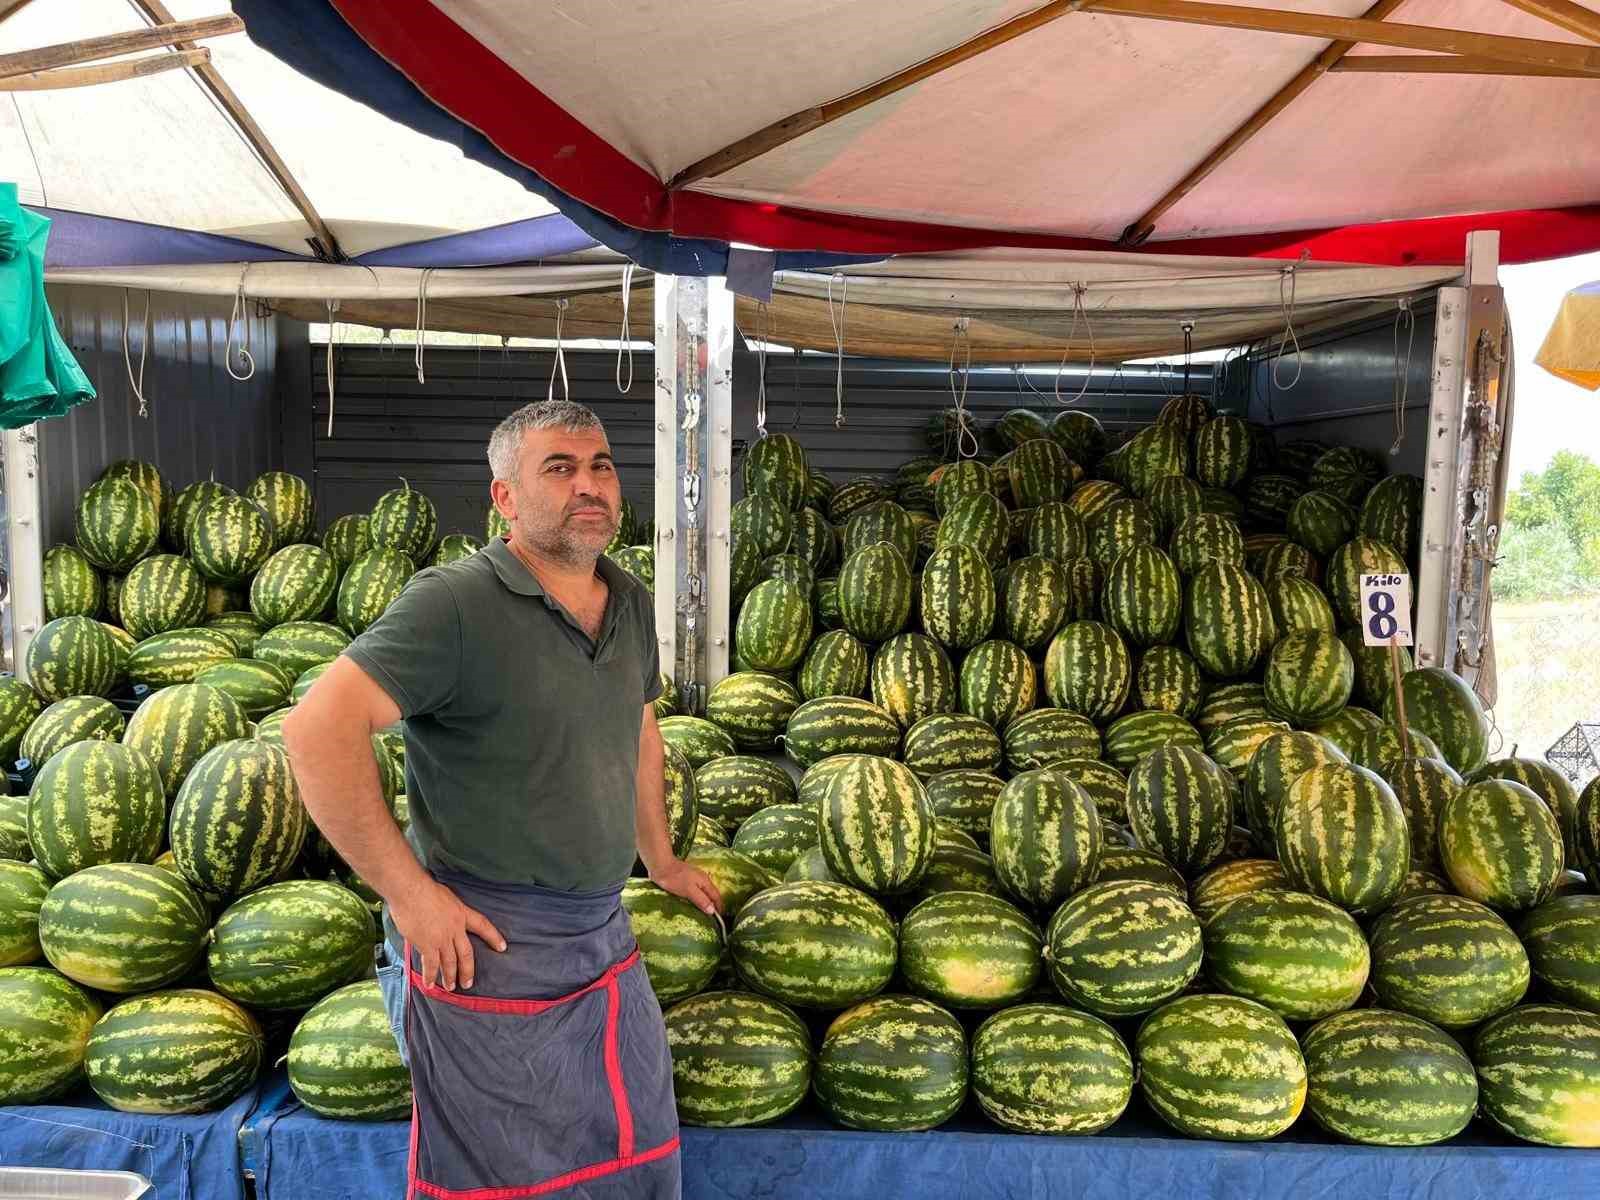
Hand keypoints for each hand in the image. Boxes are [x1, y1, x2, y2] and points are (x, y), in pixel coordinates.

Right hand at [388, 878, 505, 991]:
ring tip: (451, 987)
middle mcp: (455, 928)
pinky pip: (431, 964)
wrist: (410, 890)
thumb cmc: (424, 888)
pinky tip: (430, 984)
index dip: (493, 937)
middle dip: (468, 970)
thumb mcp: (446, 896)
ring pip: (450, 962)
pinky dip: (430, 975)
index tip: (502, 947)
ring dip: (450, 976)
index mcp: (462, 913)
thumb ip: (448, 910)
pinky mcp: (427, 944)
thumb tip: (443, 918)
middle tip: (468, 983)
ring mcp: (441, 938)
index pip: (483, 925)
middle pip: (466, 953)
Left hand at [650, 858, 722, 915]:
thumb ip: (701, 900)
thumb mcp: (689, 891)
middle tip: (712, 917)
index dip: (719, 907)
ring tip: (704, 911)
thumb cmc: (674, 878)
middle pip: (712, 893)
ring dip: (707, 901)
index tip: (719, 918)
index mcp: (705, 882)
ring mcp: (695, 878)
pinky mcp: (687, 878)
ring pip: (705, 891)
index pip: (716, 896)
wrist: (661, 865)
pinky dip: (699, 897)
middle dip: (714, 905)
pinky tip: (694, 901)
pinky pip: (697, 890)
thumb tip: (712, 911)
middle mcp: (702, 879)